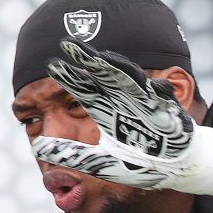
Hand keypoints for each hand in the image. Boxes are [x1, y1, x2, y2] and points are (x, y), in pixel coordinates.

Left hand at [31, 38, 196, 188]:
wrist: (173, 170)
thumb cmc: (139, 164)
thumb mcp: (100, 163)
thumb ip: (72, 154)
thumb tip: (38, 148)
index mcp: (107, 112)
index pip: (85, 89)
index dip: (70, 76)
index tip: (51, 64)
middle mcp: (124, 102)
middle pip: (103, 75)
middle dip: (87, 59)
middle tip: (67, 43)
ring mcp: (145, 103)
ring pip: (129, 78)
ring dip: (115, 66)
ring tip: (99, 56)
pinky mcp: (167, 111)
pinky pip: (160, 95)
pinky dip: (155, 89)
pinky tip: (148, 83)